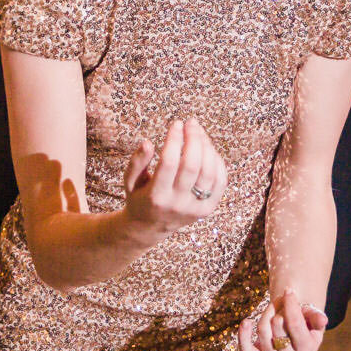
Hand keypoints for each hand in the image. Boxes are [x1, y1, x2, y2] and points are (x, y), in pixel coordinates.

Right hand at [123, 117, 226, 234]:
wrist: (150, 227)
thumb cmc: (140, 197)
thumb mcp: (130, 181)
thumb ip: (137, 162)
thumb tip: (148, 142)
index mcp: (156, 196)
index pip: (169, 162)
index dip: (174, 139)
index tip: (176, 123)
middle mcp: (177, 204)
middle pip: (192, 165)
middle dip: (193, 139)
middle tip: (191, 123)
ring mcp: (194, 208)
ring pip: (209, 172)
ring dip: (207, 147)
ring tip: (199, 133)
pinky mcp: (207, 209)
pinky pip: (220, 182)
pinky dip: (217, 161)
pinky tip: (208, 149)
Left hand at [239, 290, 326, 350]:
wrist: (293, 335)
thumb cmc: (305, 322)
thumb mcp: (313, 318)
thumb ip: (316, 318)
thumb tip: (323, 319)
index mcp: (307, 350)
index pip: (294, 323)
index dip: (290, 304)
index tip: (289, 290)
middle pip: (276, 323)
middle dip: (278, 307)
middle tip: (282, 302)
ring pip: (262, 330)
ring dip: (266, 313)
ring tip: (273, 308)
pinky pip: (246, 350)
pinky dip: (243, 335)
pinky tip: (246, 322)